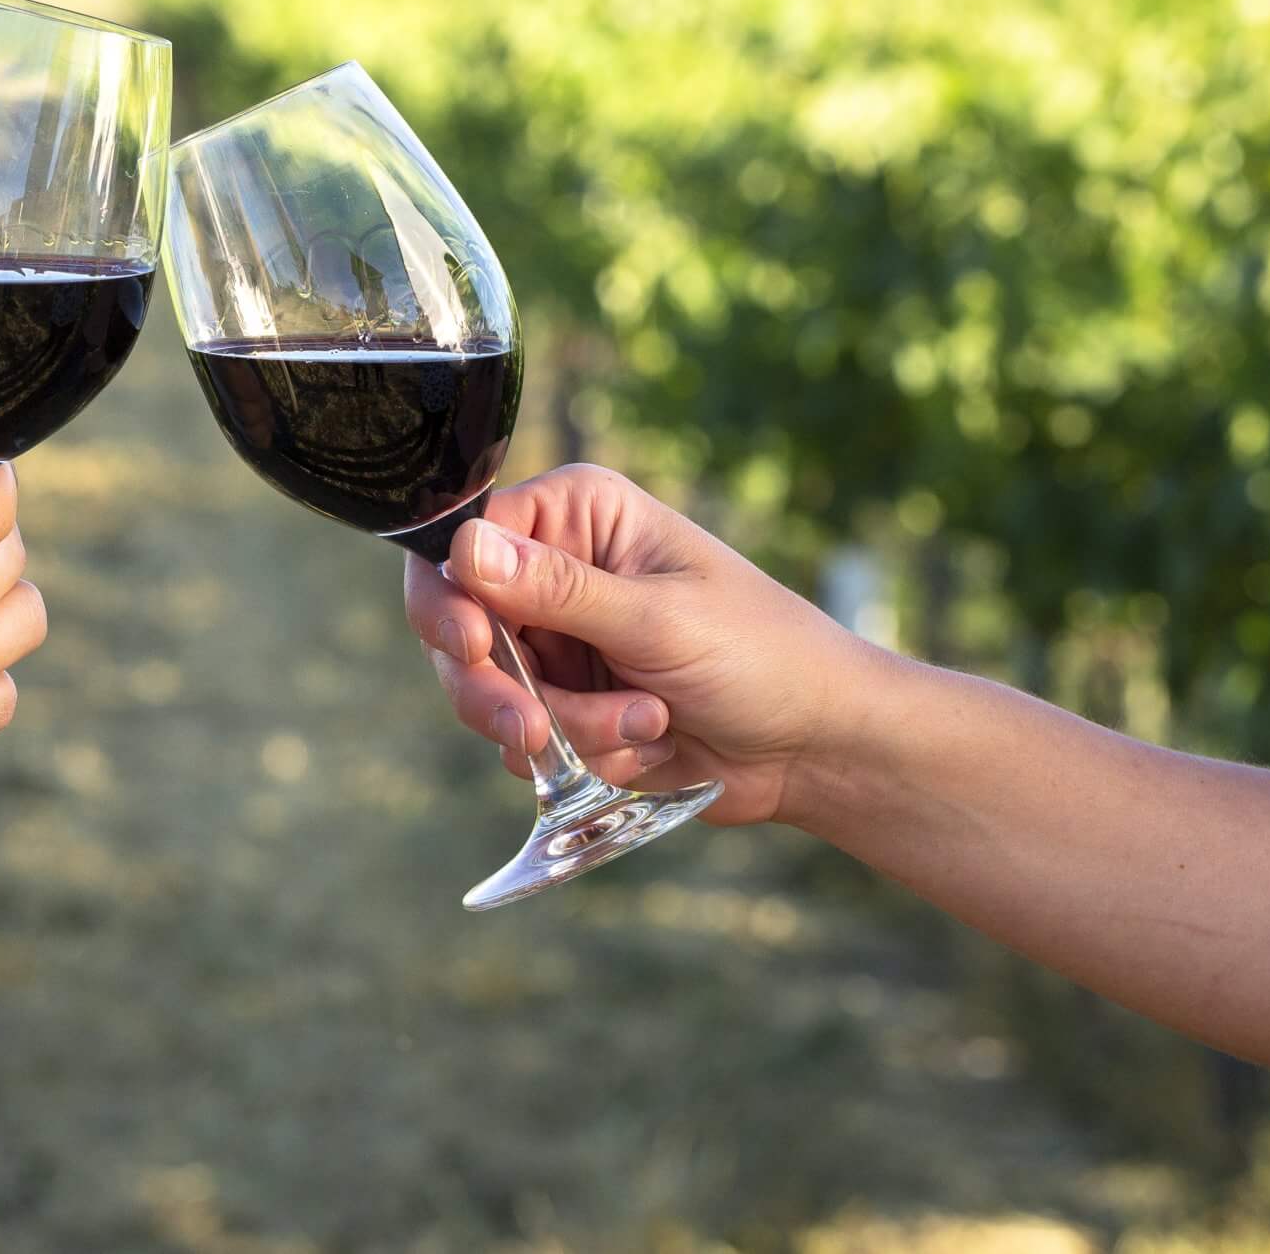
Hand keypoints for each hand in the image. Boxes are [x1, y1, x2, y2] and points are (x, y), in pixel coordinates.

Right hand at [404, 464, 873, 825]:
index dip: (454, 597)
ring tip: (645, 726)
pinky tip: (646, 745)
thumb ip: (558, 591)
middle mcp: (556, 569)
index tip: (476, 648)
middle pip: (457, 622)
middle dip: (496, 686)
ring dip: (565, 727)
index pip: (467, 540)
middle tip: (532, 728)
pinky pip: (525, 739)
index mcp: (579, 515)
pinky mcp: (567, 704)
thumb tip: (464, 549)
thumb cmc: (761, 656)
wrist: (815, 748)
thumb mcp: (659, 620)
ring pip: (490, 692)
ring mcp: (559, 641)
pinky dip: (581, 754)